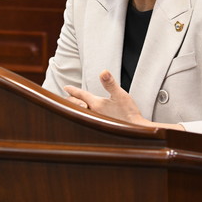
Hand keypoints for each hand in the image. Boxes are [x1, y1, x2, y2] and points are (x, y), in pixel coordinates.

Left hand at [64, 70, 184, 130]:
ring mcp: (96, 121)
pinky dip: (84, 115)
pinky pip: (88, 119)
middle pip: (77, 105)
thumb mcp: (120, 95)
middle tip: (67, 96)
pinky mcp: (101, 126)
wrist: (135, 130)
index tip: (65, 87)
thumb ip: (110, 83)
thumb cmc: (129, 113)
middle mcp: (93, 114)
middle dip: (71, 100)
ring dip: (77, 108)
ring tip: (74, 105)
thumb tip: (103, 72)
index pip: (82, 95)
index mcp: (96, 105)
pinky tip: (88, 115)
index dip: (73, 90)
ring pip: (81, 113)